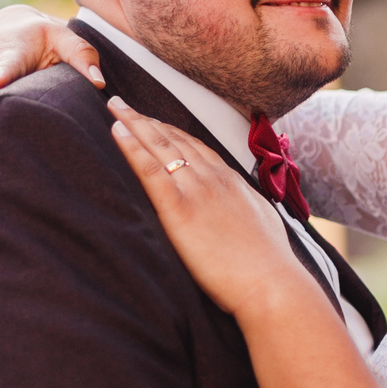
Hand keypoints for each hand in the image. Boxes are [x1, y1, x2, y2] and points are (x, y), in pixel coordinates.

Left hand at [109, 98, 308, 317]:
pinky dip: (131, 148)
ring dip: (134, 124)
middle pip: (173, 139)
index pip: (196, 147)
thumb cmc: (269, 264)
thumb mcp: (262, 222)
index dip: (171, 132)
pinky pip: (149, 170)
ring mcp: (196, 191)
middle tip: (123, 104)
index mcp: (231, 181)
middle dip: (146, 120)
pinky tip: (116, 133)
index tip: (153, 122)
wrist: (271, 283)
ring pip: (159, 146)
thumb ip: (246, 208)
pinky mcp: (179, 209)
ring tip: (115, 108)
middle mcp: (213, 178)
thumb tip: (242, 209)